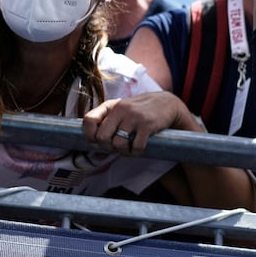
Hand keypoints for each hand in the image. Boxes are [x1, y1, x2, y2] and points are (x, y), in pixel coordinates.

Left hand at [81, 91, 197, 156]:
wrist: (167, 103)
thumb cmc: (140, 111)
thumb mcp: (121, 110)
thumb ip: (107, 124)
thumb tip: (93, 149)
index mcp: (111, 105)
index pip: (89, 120)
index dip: (89, 135)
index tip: (96, 141)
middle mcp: (120, 109)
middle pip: (101, 137)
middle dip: (107, 147)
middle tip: (116, 146)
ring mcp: (134, 117)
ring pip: (118, 144)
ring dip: (123, 151)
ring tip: (129, 148)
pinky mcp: (148, 125)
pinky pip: (136, 147)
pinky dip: (136, 152)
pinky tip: (138, 149)